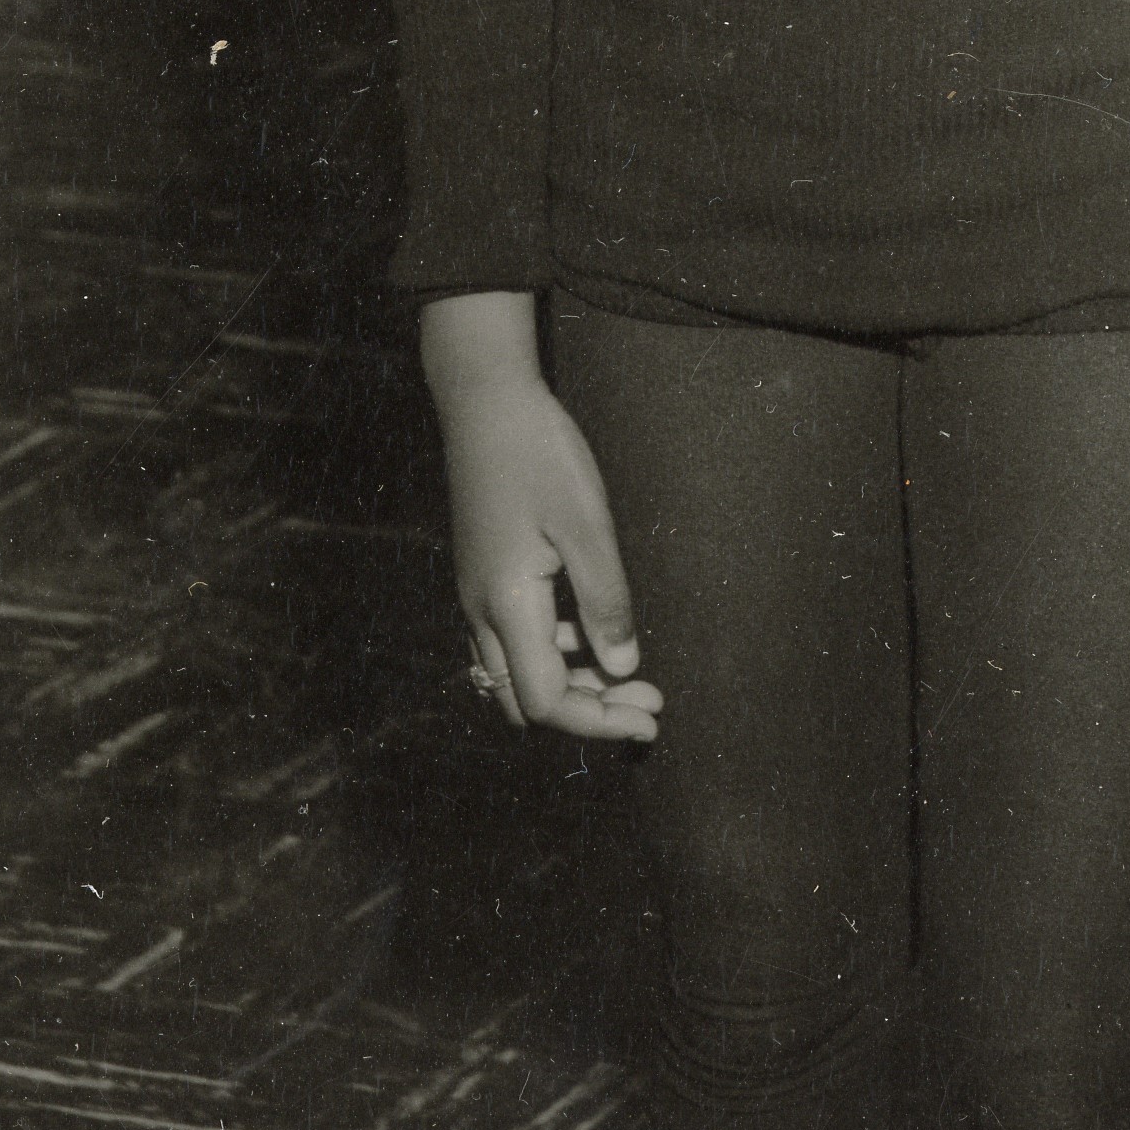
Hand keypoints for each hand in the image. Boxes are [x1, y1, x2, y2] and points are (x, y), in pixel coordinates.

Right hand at [420, 299, 660, 743]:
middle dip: (588, 714)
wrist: (486, 407)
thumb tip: (622, 669)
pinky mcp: (485, 580)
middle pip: (527, 702)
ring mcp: (478, 598)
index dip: (598, 721)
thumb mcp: (587, 526)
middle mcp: (482, 614)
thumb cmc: (541, 456)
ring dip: (573, 687)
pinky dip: (555, 657)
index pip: (546, 702)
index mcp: (507, 606)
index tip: (651, 718)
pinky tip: (595, 637)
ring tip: (634, 678)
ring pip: (517, 676)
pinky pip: (514, 645)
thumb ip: (605, 601)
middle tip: (650, 701)